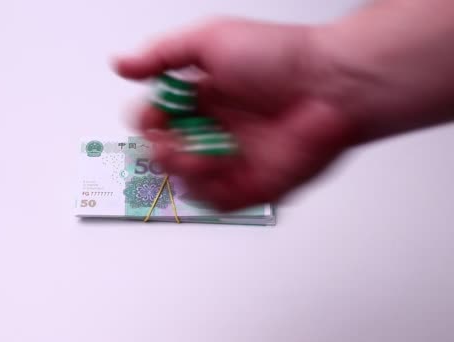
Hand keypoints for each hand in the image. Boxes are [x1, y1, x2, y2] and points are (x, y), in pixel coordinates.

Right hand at [114, 17, 357, 210]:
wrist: (333, 87)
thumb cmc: (281, 58)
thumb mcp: (211, 39)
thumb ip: (161, 53)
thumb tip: (121, 64)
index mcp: (199, 97)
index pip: (154, 118)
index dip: (147, 121)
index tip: (155, 116)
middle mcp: (212, 129)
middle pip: (163, 154)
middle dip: (159, 150)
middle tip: (172, 140)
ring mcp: (230, 158)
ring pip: (184, 181)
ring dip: (183, 170)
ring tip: (200, 153)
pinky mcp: (251, 184)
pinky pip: (215, 201)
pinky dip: (208, 190)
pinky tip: (219, 167)